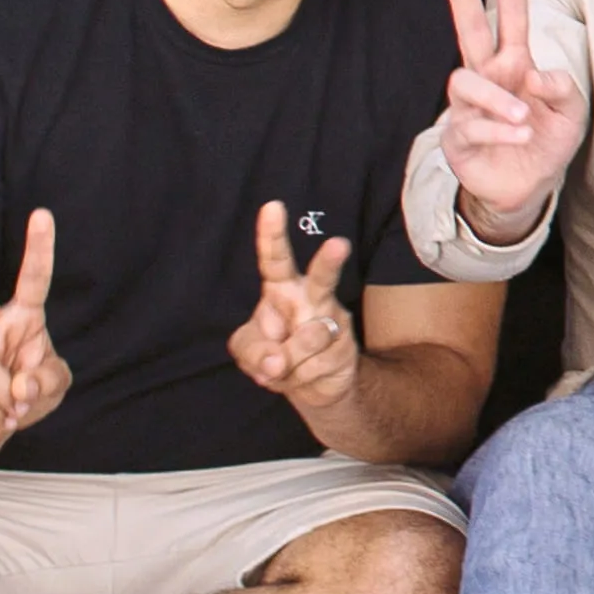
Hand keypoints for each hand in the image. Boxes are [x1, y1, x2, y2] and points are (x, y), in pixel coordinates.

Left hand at [227, 200, 363, 418]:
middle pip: (322, 277)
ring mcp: (332, 321)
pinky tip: (303, 374)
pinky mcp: (345, 346)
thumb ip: (251, 351)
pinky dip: (298, 379)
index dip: (272, 235)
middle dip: (330, 262)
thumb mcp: (247, 351)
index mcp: (281, 290)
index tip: (272, 207)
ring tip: (285, 367)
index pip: (275, 260)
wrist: (313, 387)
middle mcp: (311, 298)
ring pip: (309, 337)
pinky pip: (314, 366)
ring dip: (289, 361)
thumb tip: (277, 361)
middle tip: (339, 244)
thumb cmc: (275, 355)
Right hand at [433, 0, 585, 234]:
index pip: (510, 17)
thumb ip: (563, 88)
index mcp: (515, 63)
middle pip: (469, 31)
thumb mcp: (570, 112)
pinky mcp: (458, 138)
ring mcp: (468, 107)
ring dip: (498, 98)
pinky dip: (499, 130)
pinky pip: (471, 126)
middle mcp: (488, 78)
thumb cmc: (546, 138)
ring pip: (465, 82)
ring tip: (524, 117)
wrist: (528, 185)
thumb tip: (538, 74)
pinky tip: (521, 136)